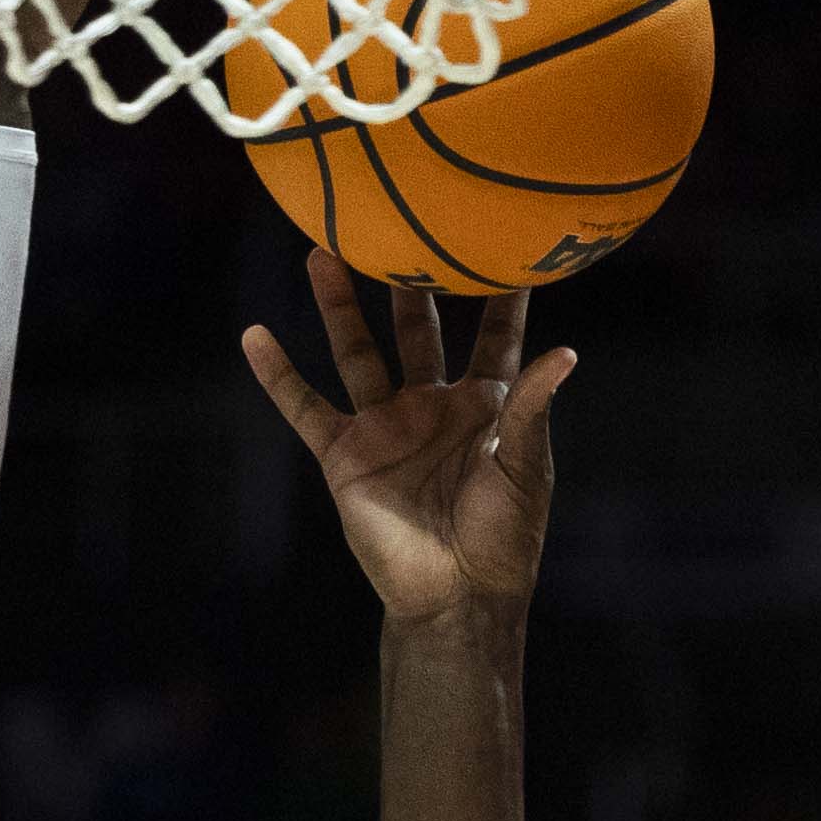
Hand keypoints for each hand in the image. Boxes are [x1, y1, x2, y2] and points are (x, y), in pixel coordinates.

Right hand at [243, 250, 574, 625]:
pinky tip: (255, 336)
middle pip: (415, 329)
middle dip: (407, 281)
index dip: (501, 295)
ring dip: (338, 306)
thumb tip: (565, 353)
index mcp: (484, 406)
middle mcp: (431, 406)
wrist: (456, 595)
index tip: (505, 242)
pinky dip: (278, 375)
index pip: (493, 337)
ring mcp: (385, 427)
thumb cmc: (504, 538)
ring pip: (357, 352)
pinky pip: (306, 408)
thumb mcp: (525, 468)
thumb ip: (533, 408)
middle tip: (397, 224)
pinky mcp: (346, 456)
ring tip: (323, 250)